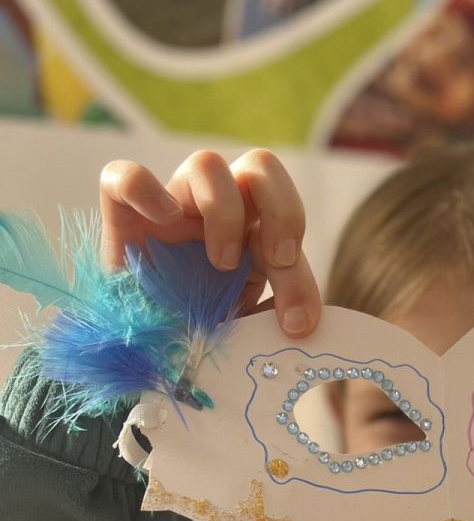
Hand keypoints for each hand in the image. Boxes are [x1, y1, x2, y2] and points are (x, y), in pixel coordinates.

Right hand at [99, 149, 320, 338]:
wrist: (145, 357)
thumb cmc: (202, 340)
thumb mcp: (249, 332)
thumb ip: (276, 319)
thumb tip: (304, 325)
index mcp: (255, 234)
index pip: (289, 226)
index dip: (301, 275)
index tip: (297, 324)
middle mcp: (219, 211)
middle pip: (261, 167)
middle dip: (283, 211)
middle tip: (276, 260)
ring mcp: (171, 209)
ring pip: (206, 164)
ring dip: (224, 210)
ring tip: (222, 263)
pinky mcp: (123, 220)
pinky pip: (125, 178)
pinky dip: (144, 190)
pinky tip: (164, 221)